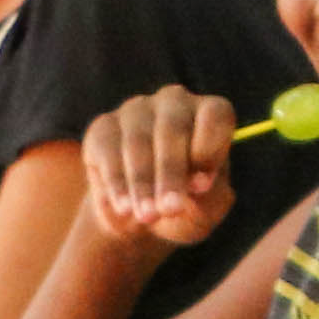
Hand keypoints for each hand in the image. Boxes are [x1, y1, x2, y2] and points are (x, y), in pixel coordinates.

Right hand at [76, 87, 241, 256]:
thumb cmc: (190, 204)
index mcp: (211, 112)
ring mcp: (136, 110)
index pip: (215, 115)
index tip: (201, 187)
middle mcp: (174, 101)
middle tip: (170, 209)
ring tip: (147, 216)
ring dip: (142, 183)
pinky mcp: (103, 127)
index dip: (209, 151)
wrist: (145, 213)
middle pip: (172, 129)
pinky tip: (124, 208)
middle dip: (171, 173)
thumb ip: (209, 198)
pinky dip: (117, 184)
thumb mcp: (208, 209)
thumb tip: (195, 185)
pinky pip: (108, 152)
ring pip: (137, 142)